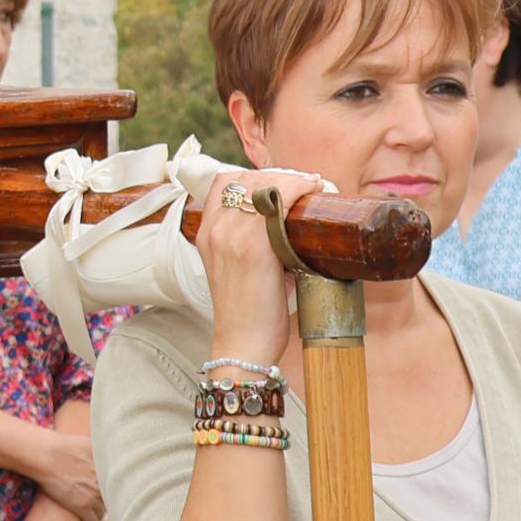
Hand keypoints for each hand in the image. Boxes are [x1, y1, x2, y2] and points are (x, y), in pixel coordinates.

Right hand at [31, 426, 103, 520]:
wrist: (46, 455)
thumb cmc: (64, 446)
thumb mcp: (91, 444)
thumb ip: (104, 452)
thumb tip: (112, 452)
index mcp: (109, 469)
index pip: (119, 486)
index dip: (112, 491)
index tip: (108, 493)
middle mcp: (105, 483)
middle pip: (112, 500)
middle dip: (106, 502)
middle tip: (98, 503)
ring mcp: (94, 495)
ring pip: (103, 512)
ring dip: (98, 513)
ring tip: (91, 513)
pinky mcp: (81, 507)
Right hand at [194, 167, 325, 374]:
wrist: (243, 344)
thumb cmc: (247, 312)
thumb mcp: (237, 269)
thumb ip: (251, 244)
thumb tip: (288, 228)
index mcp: (206, 234)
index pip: (225, 183)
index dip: (255, 177)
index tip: (281, 185)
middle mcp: (215, 230)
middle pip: (246, 179)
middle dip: (279, 176)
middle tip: (304, 185)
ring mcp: (231, 237)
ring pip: (263, 185)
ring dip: (292, 179)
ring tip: (312, 187)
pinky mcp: (254, 248)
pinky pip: (277, 201)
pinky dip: (298, 190)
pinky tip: (313, 192)